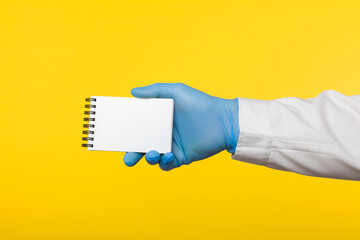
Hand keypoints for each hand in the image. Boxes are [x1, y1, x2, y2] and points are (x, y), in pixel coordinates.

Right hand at [123, 83, 238, 170]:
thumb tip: (133, 92)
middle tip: (127, 158)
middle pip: (142, 145)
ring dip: (148, 158)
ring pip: (152, 157)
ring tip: (151, 153)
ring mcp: (171, 147)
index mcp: (159, 120)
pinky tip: (167, 155)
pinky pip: (167, 164)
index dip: (128, 132)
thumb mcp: (176, 92)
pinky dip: (164, 163)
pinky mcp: (181, 158)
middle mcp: (163, 134)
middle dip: (132, 153)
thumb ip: (155, 91)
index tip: (118, 135)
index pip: (139, 127)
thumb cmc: (200, 103)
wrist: (222, 121)